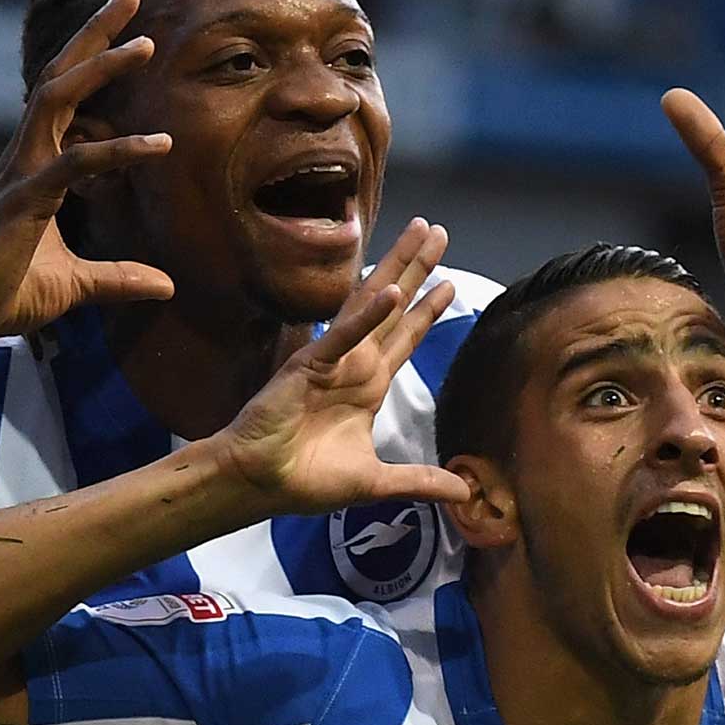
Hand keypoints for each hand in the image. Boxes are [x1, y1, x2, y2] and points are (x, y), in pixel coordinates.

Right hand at [0, 0, 175, 342]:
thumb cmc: (5, 293)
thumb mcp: (76, 285)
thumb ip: (118, 278)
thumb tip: (165, 285)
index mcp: (34, 165)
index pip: (65, 96)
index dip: (93, 58)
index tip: (132, 28)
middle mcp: (25, 157)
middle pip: (59, 76)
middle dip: (95, 32)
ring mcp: (21, 174)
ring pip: (59, 101)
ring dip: (101, 67)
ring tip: (146, 44)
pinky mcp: (23, 201)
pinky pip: (74, 164)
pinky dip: (116, 150)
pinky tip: (157, 144)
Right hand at [216, 221, 473, 515]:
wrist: (260, 484)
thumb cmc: (307, 480)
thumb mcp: (377, 482)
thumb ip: (420, 480)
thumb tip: (463, 494)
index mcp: (367, 387)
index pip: (404, 338)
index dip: (426, 310)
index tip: (449, 283)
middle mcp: (354, 365)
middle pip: (393, 307)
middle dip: (417, 268)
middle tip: (438, 230)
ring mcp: (333, 360)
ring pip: (371, 304)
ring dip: (398, 269)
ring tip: (420, 232)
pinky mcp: (310, 366)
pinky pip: (343, 336)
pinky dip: (366, 316)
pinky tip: (390, 292)